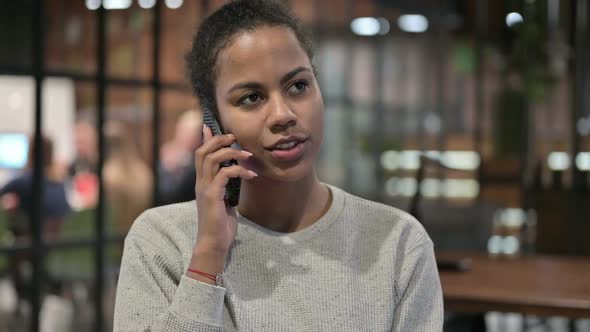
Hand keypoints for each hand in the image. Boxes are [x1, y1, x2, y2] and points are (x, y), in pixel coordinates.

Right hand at [193, 125, 256, 259]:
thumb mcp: (224, 201)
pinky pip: (224, 175)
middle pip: (202, 151)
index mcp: (202, 183)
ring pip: (211, 159)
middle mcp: (200, 183)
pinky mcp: (212, 197)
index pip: (200, 155)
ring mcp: (205, 189)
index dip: (205, 139)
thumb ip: (226, 187)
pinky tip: (251, 175)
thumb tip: (235, 175)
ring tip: (247, 154)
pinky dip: (238, 170)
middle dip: (218, 140)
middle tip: (234, 138)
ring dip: (231, 153)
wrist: (214, 244)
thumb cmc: (221, 225)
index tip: (211, 126)